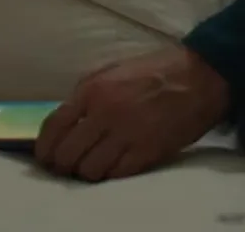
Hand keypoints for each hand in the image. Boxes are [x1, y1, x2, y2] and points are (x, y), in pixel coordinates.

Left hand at [34, 46, 228, 181]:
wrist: (200, 77)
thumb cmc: (156, 70)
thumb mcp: (113, 70)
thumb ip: (86, 93)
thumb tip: (65, 119)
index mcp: (93, 90)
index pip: (53, 126)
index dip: (44, 148)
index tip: (45, 157)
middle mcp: (105, 113)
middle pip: (67, 154)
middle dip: (63, 165)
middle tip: (68, 166)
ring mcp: (126, 134)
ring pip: (89, 170)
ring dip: (88, 171)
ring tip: (94, 166)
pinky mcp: (147, 151)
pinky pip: (116, 175)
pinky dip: (111, 174)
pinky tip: (115, 166)